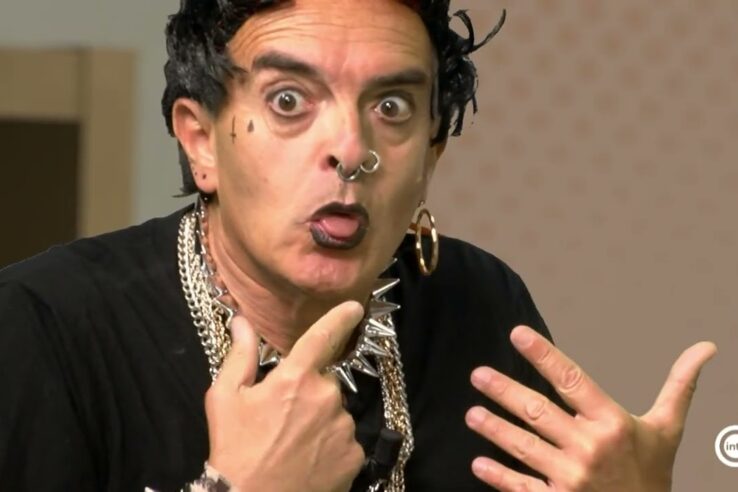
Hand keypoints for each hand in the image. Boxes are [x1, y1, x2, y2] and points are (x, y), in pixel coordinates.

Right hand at [205, 301, 365, 491]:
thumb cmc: (235, 449)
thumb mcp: (226, 399)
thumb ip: (240, 355)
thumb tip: (242, 321)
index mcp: (295, 379)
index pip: (323, 336)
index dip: (341, 317)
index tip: (355, 307)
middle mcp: (326, 397)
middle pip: (324, 383)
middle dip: (308, 394)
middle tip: (283, 419)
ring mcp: (343, 428)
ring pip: (336, 413)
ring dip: (320, 421)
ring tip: (294, 444)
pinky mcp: (354, 456)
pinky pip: (345, 441)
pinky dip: (331, 446)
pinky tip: (309, 460)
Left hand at [465, 325, 716, 490]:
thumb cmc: (652, 471)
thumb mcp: (666, 428)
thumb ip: (679, 386)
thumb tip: (705, 348)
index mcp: (613, 423)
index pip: (572, 380)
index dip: (544, 355)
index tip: (518, 334)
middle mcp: (590, 448)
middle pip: (538, 412)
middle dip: (505, 391)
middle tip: (478, 374)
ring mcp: (572, 478)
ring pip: (524, 447)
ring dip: (495, 429)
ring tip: (471, 414)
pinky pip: (522, 488)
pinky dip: (499, 476)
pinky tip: (478, 463)